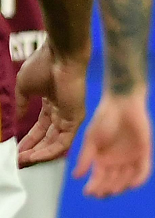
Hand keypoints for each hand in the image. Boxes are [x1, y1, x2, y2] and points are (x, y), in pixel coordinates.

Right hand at [16, 40, 86, 165]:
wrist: (60, 56)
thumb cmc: (43, 66)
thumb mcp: (25, 88)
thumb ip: (22, 104)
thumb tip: (17, 118)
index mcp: (51, 104)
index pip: (40, 129)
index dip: (27, 140)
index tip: (15, 151)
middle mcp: (61, 113)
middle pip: (47, 139)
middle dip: (32, 150)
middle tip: (17, 160)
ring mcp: (69, 117)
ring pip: (55, 143)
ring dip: (38, 154)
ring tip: (23, 161)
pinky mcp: (75, 120)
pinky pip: (63, 142)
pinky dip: (49, 151)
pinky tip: (34, 156)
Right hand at [73, 90, 152, 197]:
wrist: (123, 103)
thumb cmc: (104, 119)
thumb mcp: (91, 139)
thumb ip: (85, 158)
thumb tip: (76, 177)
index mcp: (102, 161)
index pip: (99, 180)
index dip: (94, 187)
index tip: (88, 192)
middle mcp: (116, 163)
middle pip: (112, 183)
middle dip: (106, 189)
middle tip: (102, 192)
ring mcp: (130, 158)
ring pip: (126, 179)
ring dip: (120, 186)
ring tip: (113, 189)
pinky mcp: (144, 152)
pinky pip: (144, 170)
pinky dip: (139, 179)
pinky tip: (132, 184)